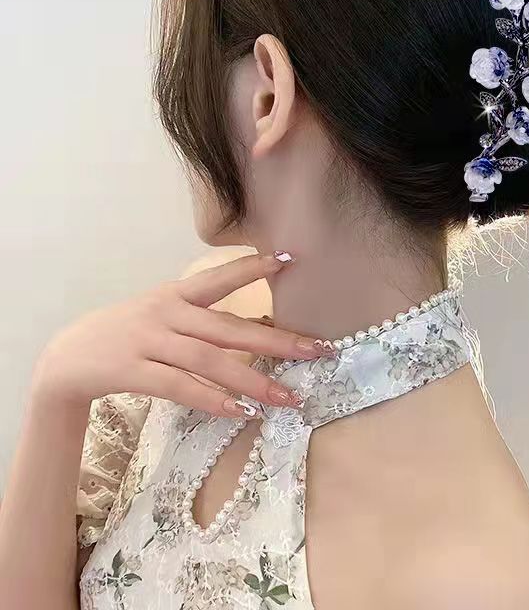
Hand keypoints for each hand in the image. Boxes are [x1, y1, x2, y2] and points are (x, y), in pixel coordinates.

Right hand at [31, 252, 326, 416]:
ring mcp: (149, 341)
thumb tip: (258, 331)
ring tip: (288, 398)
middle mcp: (166, 313)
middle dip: (277, 340)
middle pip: (229, 328)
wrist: (67, 357)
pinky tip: (241, 411)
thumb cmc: (129, 332)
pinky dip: (213, 400)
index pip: (220, 278)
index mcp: (176, 294)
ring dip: (253, 381)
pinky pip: (180, 387)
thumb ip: (202, 316)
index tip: (288, 261)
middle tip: (318, 350)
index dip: (251, 269)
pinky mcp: (133, 371)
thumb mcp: (163, 311)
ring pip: (210, 361)